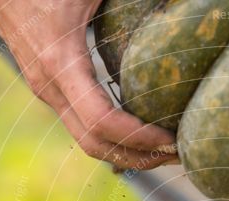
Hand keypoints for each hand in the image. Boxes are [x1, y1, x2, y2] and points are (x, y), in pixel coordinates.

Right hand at [0, 0, 177, 168]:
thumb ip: (131, 3)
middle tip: (178, 155)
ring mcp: (47, 92)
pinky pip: (83, 126)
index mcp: (61, 65)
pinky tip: (139, 132)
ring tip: (163, 151)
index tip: (171, 137)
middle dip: (139, 158)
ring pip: (88, 141)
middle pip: (97, 146)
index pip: (103, 122)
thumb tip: (182, 2)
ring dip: (127, 153)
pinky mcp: (49, 90)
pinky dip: (113, 137)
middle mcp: (50, 88)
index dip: (140, 137)